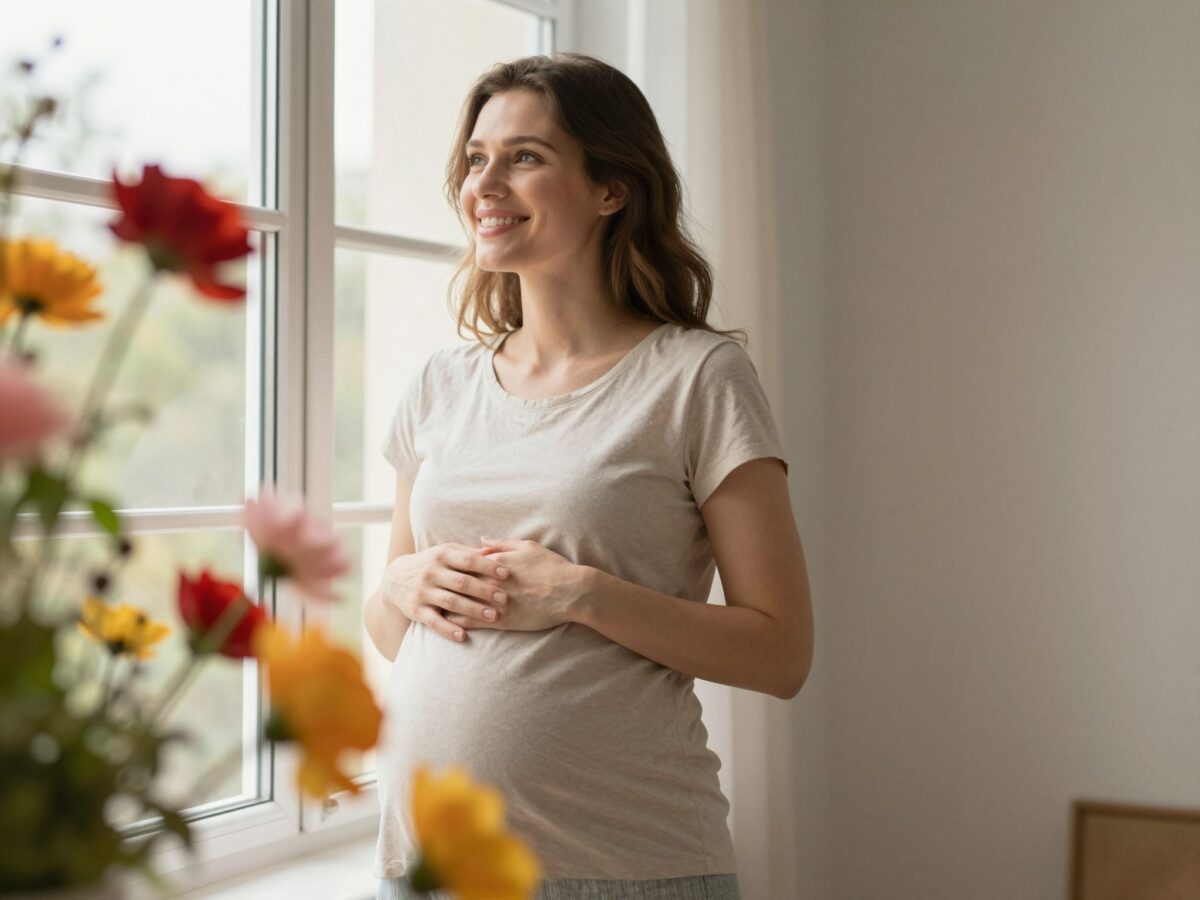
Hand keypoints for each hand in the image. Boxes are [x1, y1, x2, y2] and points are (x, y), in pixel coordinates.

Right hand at [379, 543, 510, 642]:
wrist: (395, 578)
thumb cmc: (432, 564)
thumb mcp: (447, 552)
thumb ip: (470, 553)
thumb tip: (498, 551)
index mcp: (442, 555)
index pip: (468, 560)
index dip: (488, 566)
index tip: (507, 574)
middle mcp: (431, 572)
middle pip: (462, 582)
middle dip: (484, 590)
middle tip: (505, 599)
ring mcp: (423, 592)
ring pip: (451, 602)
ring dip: (473, 610)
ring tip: (493, 616)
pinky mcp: (416, 610)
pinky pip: (434, 621)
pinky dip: (448, 629)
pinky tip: (463, 636)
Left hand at [443, 537, 584, 633]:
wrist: (571, 592)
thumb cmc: (552, 567)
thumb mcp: (528, 547)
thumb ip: (502, 543)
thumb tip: (482, 539)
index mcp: (496, 562)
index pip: (466, 562)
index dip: (453, 565)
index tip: (441, 566)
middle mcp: (492, 582)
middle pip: (459, 582)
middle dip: (443, 584)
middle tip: (425, 584)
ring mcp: (496, 602)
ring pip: (462, 603)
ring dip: (446, 604)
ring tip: (431, 605)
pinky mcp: (503, 620)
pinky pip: (474, 622)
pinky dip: (459, 623)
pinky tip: (448, 624)